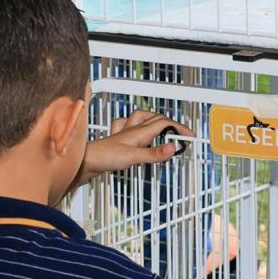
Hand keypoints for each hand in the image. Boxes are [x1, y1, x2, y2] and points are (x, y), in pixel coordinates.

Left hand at [74, 110, 190, 185]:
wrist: (86, 160)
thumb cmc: (105, 157)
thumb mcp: (134, 157)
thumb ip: (154, 154)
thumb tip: (173, 148)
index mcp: (139, 132)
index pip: (165, 124)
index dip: (180, 128)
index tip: (191, 136)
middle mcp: (132, 130)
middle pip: (156, 119)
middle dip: (172, 123)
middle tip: (182, 133)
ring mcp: (124, 133)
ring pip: (143, 118)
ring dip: (155, 118)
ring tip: (164, 125)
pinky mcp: (118, 139)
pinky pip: (127, 125)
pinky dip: (134, 124)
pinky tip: (134, 128)